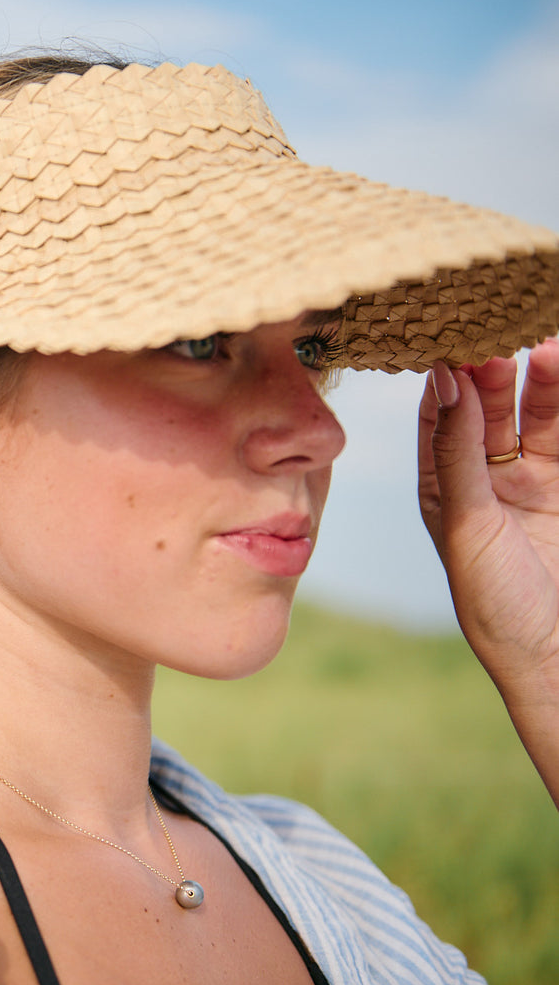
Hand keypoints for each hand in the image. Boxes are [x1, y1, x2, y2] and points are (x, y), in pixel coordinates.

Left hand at [419, 340, 558, 804]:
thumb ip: (458, 454)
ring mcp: (531, 482)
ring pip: (534, 416)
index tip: (442, 336)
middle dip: (491, 369)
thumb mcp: (466, 524)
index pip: (436, 419)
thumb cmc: (495, 603)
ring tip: (539, 341)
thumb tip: (444, 384)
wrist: (553, 656)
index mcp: (440, 488)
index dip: (441, 378)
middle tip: (494, 328)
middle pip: (487, 409)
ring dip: (537, 379)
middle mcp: (483, 479)